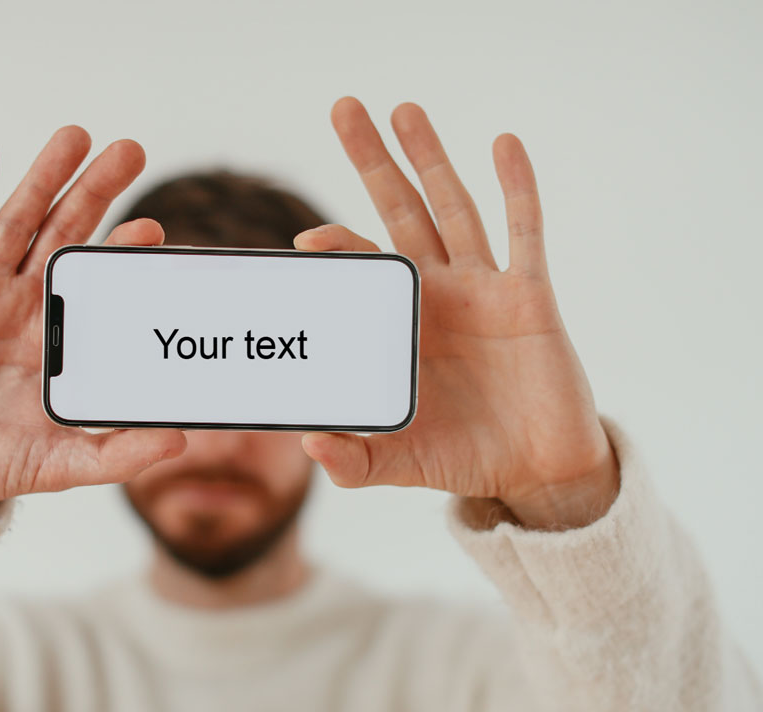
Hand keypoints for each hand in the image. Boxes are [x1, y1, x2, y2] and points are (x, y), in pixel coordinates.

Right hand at [0, 127, 186, 520]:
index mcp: (61, 337)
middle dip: (95, 192)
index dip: (122, 249)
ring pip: (15, 222)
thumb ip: (120, 454)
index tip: (153, 228)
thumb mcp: (64, 464)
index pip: (99, 280)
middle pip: (65, 234)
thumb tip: (181, 442)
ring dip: (42, 179)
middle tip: (129, 151)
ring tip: (75, 136)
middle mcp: (25, 306)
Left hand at [295, 98, 618, 529]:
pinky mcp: (530, 296)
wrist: (536, 470)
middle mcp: (435, 294)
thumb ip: (354, 460)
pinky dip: (517, 188)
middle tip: (343, 109)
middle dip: (373, 162)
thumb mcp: (400, 463)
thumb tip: (307, 444)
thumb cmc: (463, 457)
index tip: (306, 241)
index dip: (336, 247)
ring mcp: (483, 288)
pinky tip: (502, 144)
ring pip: (454, 208)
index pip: (360, 267)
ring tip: (405, 109)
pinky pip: (524, 232)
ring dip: (432, 158)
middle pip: (399, 211)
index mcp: (397, 323)